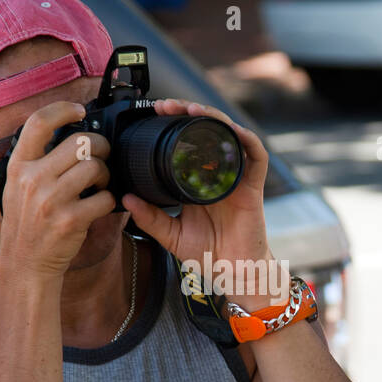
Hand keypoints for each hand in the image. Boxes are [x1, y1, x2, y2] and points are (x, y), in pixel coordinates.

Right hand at [0, 100, 115, 278]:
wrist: (25, 264)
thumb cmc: (27, 223)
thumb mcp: (18, 187)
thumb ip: (36, 161)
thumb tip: (69, 136)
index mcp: (18, 166)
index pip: (38, 122)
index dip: (63, 110)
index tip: (79, 111)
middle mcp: (32, 179)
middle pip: (80, 142)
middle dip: (100, 146)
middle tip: (102, 155)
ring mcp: (51, 200)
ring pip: (95, 168)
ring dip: (105, 174)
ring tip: (100, 183)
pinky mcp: (71, 220)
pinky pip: (104, 198)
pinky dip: (108, 200)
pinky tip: (99, 205)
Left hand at [121, 99, 280, 304]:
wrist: (235, 276)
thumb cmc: (209, 256)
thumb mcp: (171, 236)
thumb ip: (150, 218)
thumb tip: (126, 199)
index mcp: (199, 182)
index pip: (188, 143)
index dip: (174, 125)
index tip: (154, 115)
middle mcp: (218, 174)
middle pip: (207, 131)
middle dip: (189, 112)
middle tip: (166, 105)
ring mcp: (236, 179)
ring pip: (229, 136)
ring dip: (212, 118)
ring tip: (192, 109)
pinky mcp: (252, 188)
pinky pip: (256, 157)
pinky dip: (246, 140)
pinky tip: (230, 129)